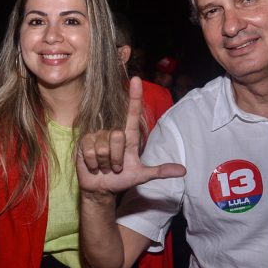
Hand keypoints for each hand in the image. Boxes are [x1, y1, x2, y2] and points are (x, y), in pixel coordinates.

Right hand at [77, 77, 185, 194]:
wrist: (101, 188)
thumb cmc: (121, 179)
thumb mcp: (142, 175)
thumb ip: (160, 171)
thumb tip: (183, 171)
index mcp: (129, 136)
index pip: (132, 112)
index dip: (134, 96)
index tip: (136, 79)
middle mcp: (113, 132)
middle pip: (118, 136)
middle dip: (117, 158)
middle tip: (115, 166)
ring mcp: (98, 136)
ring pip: (103, 146)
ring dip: (105, 162)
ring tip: (105, 166)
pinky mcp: (84, 142)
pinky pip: (91, 150)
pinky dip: (94, 163)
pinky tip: (94, 166)